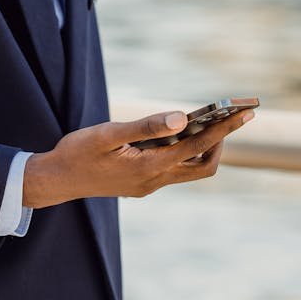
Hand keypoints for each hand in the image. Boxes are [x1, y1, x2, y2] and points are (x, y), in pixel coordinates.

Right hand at [23, 108, 254, 208]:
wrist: (55, 180)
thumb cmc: (77, 152)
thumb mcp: (108, 134)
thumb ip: (146, 126)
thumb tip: (183, 116)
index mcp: (150, 167)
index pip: (198, 146)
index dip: (223, 128)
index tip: (245, 113)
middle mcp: (155, 181)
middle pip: (203, 165)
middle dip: (220, 141)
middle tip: (229, 117)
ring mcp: (149, 185)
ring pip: (189, 168)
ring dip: (201, 147)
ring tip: (206, 120)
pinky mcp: (142, 185)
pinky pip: (173, 169)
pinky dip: (182, 151)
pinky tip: (176, 132)